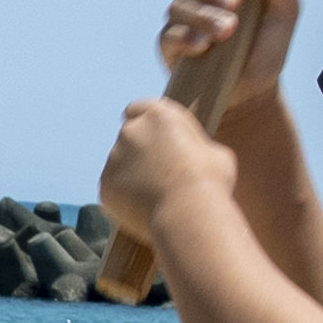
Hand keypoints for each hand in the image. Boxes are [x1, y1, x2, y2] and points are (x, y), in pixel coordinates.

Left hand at [97, 95, 231, 246]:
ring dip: (132, 174)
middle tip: (158, 173)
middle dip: (139, 151)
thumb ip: (196, 147)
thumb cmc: (209, 181)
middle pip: (129, 137)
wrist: (187, 214)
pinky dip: (125, 196)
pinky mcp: (106, 184)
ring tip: (156, 196)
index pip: (138, 109)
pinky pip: (114, 188)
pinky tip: (145, 208)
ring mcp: (114, 158)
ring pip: (120, 164)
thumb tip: (195, 154)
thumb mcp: (216, 154)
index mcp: (157, 115)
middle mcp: (130, 132)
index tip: (149, 136)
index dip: (143, 122)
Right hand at [157, 0, 303, 112]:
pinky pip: (169, 36)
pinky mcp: (171, 49)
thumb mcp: (287, 12)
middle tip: (233, 3)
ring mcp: (181, 23)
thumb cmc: (266, 48)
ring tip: (227, 32)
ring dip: (204, 16)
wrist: (254, 92)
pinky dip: (186, 38)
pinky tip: (203, 47)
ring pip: (178, 7)